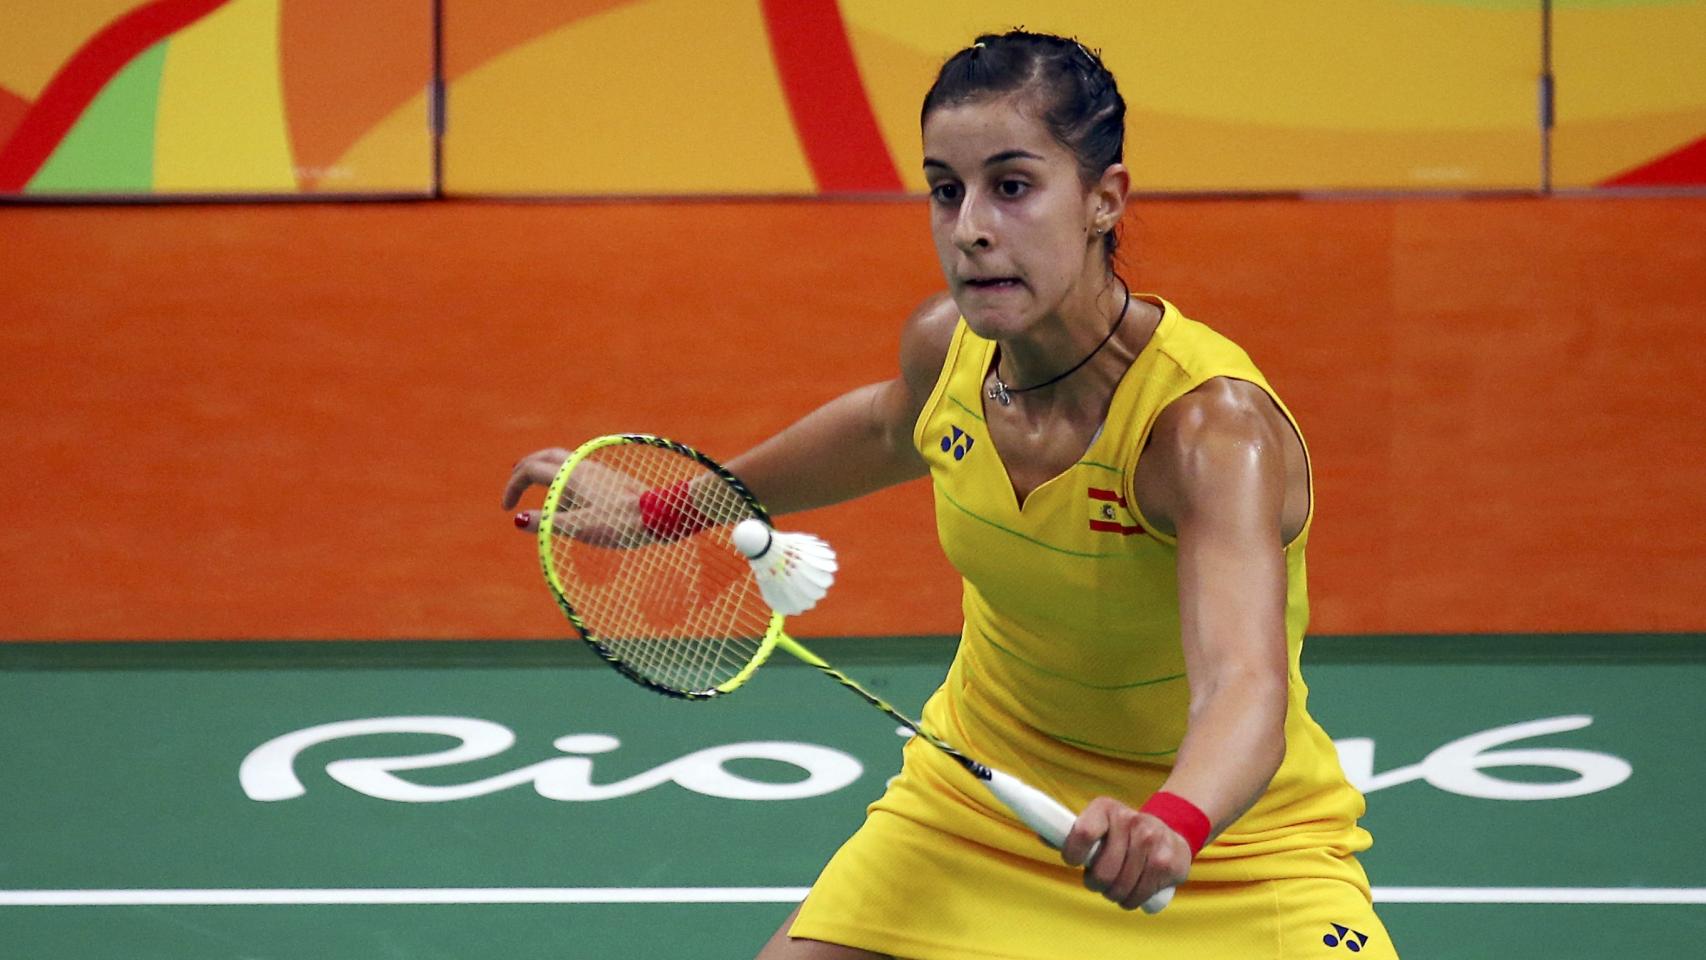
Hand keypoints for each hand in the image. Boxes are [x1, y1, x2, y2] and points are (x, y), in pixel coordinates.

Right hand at [503, 448, 646, 545]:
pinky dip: (561, 476)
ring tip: (536, 487)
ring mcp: (596, 471)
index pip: (530, 471)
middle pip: (544, 456)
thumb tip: (517, 519)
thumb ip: (547, 523)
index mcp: (570, 476)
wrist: (659, 514)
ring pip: (562, 460)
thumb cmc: (620, 523)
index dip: (513, 487)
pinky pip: (576, 469)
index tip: (507, 509)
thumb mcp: (580, 528)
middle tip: (514, 483)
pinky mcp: (608, 479)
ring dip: (543, 469)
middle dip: (524, 468)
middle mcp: (581, 467)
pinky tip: (567, 496)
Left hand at [1061, 796, 1191, 910]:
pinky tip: (1133, 890)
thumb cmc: (1121, 833)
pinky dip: (1131, 900)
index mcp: (1105, 808)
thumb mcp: (1096, 824)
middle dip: (1095, 882)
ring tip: (1115, 886)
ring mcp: (1151, 840)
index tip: (1074, 861)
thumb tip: (1042, 834)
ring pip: (1119, 887)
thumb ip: (1068, 831)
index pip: (1083, 833)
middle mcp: (1130, 820)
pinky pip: (1139, 895)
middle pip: (1101, 871)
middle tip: (1099, 880)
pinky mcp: (1167, 862)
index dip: (1073, 853)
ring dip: (1113, 894)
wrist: (1168, 832)